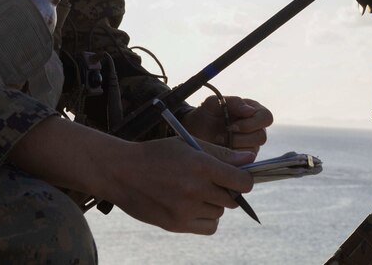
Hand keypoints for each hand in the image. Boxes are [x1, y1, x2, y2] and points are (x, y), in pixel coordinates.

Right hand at [7, 116, 253, 234]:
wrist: (121, 172)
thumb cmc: (156, 154)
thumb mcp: (187, 145)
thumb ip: (221, 153)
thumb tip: (250, 159)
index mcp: (201, 165)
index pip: (242, 181)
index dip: (244, 179)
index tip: (238, 176)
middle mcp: (196, 189)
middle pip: (232, 198)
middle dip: (227, 190)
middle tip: (210, 182)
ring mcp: (186, 209)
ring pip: (220, 212)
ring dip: (214, 203)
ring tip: (194, 191)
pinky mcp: (177, 224)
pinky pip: (210, 227)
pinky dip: (207, 219)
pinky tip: (194, 207)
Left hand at [181, 95, 272, 153]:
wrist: (194, 130)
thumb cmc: (206, 113)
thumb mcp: (214, 103)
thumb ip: (233, 102)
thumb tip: (250, 111)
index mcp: (254, 111)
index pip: (266, 117)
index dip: (252, 123)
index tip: (232, 126)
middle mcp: (256, 128)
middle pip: (261, 137)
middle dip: (239, 138)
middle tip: (221, 135)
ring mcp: (251, 145)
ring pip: (253, 151)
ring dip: (234, 147)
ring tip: (218, 141)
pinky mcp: (243, 158)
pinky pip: (244, 162)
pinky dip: (231, 156)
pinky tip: (219, 150)